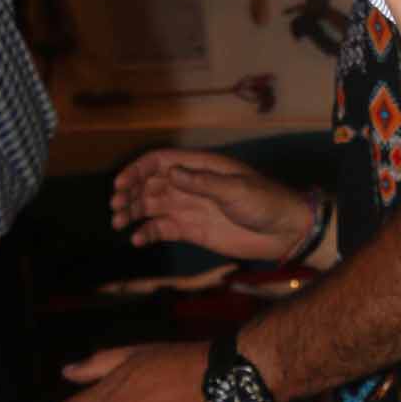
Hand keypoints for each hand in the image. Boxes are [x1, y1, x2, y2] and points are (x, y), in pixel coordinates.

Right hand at [110, 145, 315, 259]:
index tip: (120, 184)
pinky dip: (147, 232)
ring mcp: (191, 207)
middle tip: (115, 207)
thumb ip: (202, 182)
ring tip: (118, 223)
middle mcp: (192, 185)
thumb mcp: (237, 189)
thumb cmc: (267, 203)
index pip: (161, 162)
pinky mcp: (193, 230)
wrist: (285, 232)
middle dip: (130, 193)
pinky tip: (138, 239)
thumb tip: (170, 173)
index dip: (138, 170)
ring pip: (152, 206)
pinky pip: (163, 229)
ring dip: (133, 212)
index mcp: (202, 167)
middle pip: (151, 184)